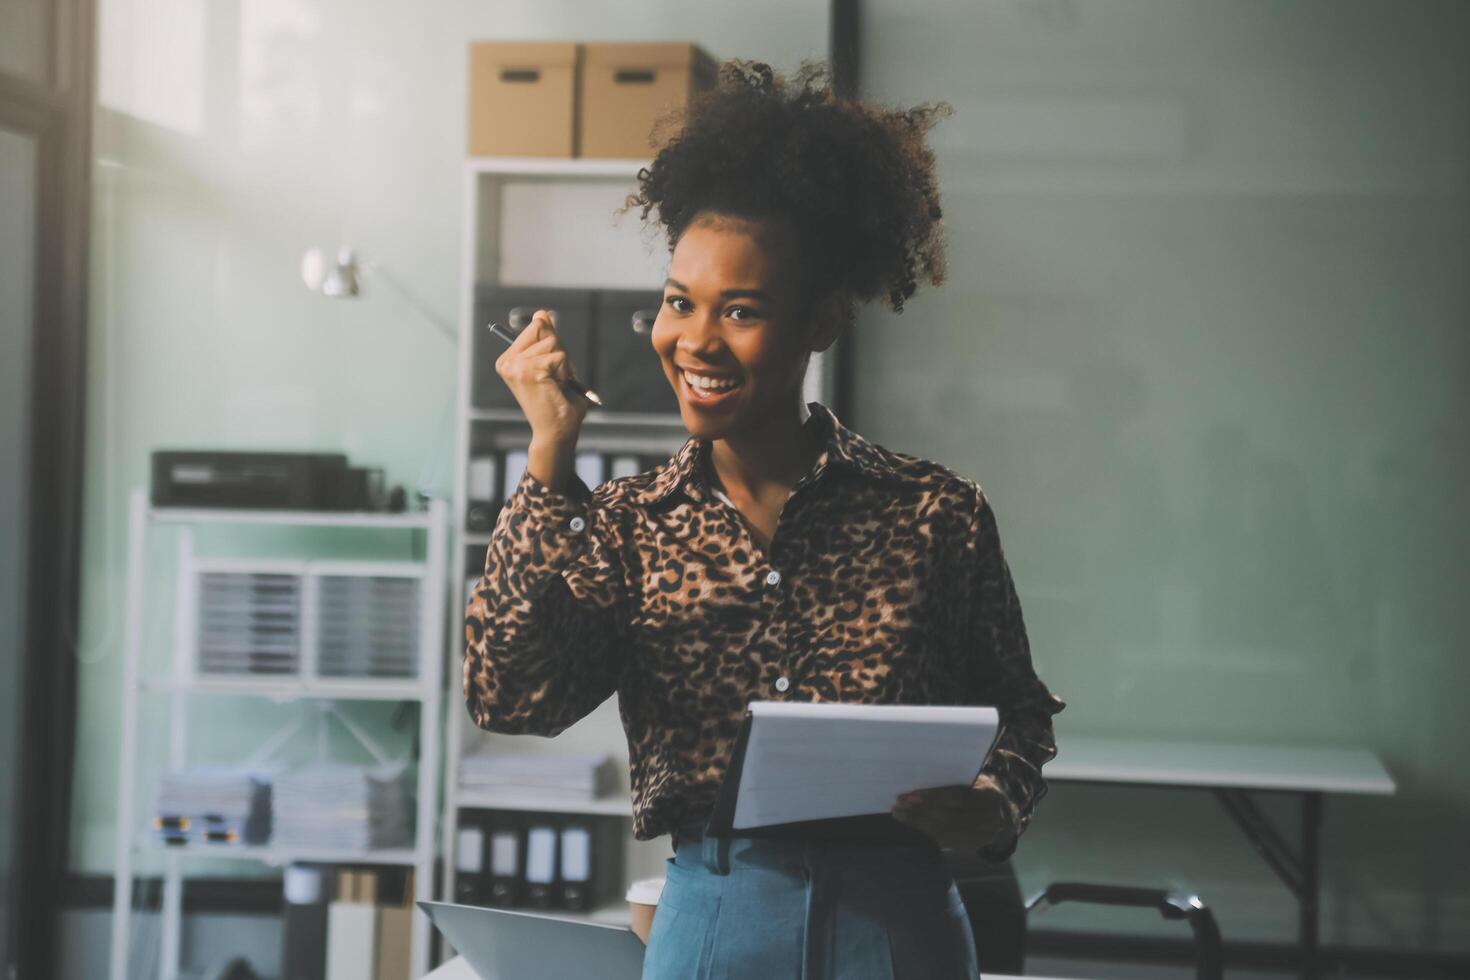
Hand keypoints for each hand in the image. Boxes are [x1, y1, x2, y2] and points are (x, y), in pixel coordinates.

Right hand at [495, 308, 590, 449]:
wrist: (556, 432)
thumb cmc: (557, 403)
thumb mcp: (553, 364)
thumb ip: (547, 338)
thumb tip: (541, 313)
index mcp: (507, 360)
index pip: (536, 327)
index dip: (553, 345)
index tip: (550, 371)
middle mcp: (507, 362)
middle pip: (543, 329)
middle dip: (559, 351)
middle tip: (555, 378)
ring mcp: (516, 366)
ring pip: (553, 343)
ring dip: (563, 364)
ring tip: (556, 385)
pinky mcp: (530, 371)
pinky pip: (560, 356)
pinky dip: (566, 372)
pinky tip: (557, 388)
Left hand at [890, 777, 1014, 850]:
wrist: (1001, 811)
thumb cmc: (979, 788)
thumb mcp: (975, 779)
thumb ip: (955, 779)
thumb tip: (921, 775)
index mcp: (991, 796)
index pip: (959, 797)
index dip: (934, 796)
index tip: (911, 794)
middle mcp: (990, 819)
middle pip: (950, 816)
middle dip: (921, 810)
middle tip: (899, 803)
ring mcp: (983, 836)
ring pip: (945, 831)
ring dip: (918, 822)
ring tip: (899, 813)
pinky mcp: (972, 846)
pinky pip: (945, 840)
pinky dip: (925, 831)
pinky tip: (911, 823)